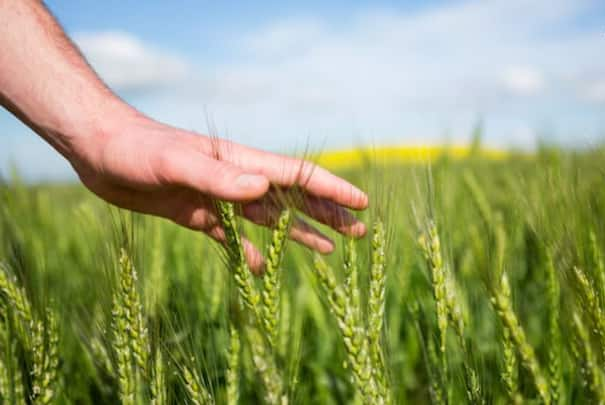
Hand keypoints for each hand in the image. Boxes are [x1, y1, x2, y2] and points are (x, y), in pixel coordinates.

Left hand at [69, 112, 368, 271]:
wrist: (99, 149)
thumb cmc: (137, 148)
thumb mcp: (175, 162)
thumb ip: (219, 176)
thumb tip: (263, 191)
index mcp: (240, 163)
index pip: (296, 176)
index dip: (330, 189)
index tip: (361, 203)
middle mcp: (236, 179)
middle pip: (293, 199)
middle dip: (327, 214)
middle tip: (359, 231)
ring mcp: (218, 197)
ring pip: (270, 219)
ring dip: (300, 232)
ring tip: (331, 248)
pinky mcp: (196, 213)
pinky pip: (231, 237)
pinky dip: (248, 252)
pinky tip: (259, 269)